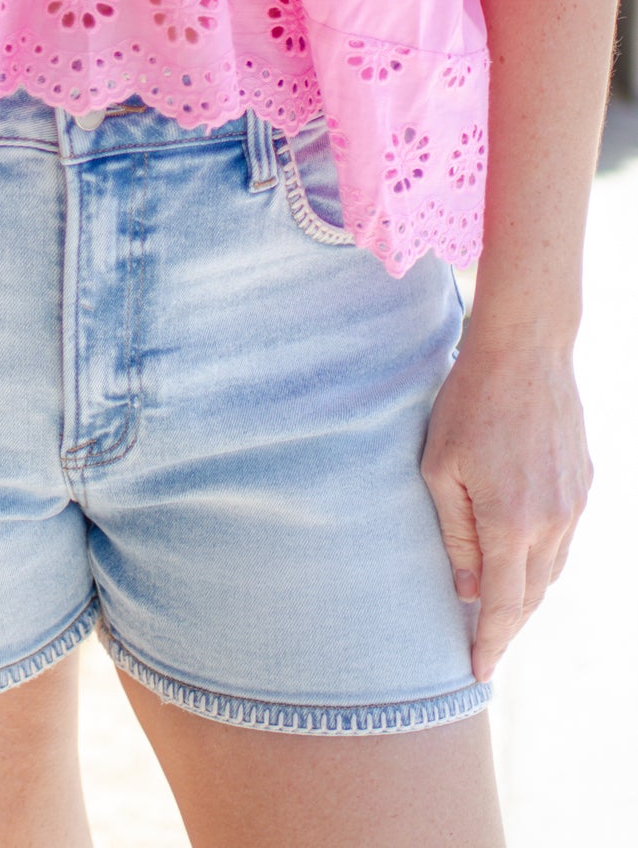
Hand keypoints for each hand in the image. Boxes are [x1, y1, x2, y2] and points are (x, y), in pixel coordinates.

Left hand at [420, 327, 592, 683]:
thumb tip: (466, 589)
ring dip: (526, 594)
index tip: (477, 672)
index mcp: (512, 523)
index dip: (490, 642)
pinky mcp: (583, 484)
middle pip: (531, 596)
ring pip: (551, 570)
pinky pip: (564, 539)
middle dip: (507, 626)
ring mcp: (574, 504)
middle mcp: (552, 522)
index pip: (502, 605)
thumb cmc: (468, 403)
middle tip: (483, 646)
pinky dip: (542, 559)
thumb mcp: (439, 467)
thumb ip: (454, 534)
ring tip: (498, 608)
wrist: (526, 351)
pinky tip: (521, 558)